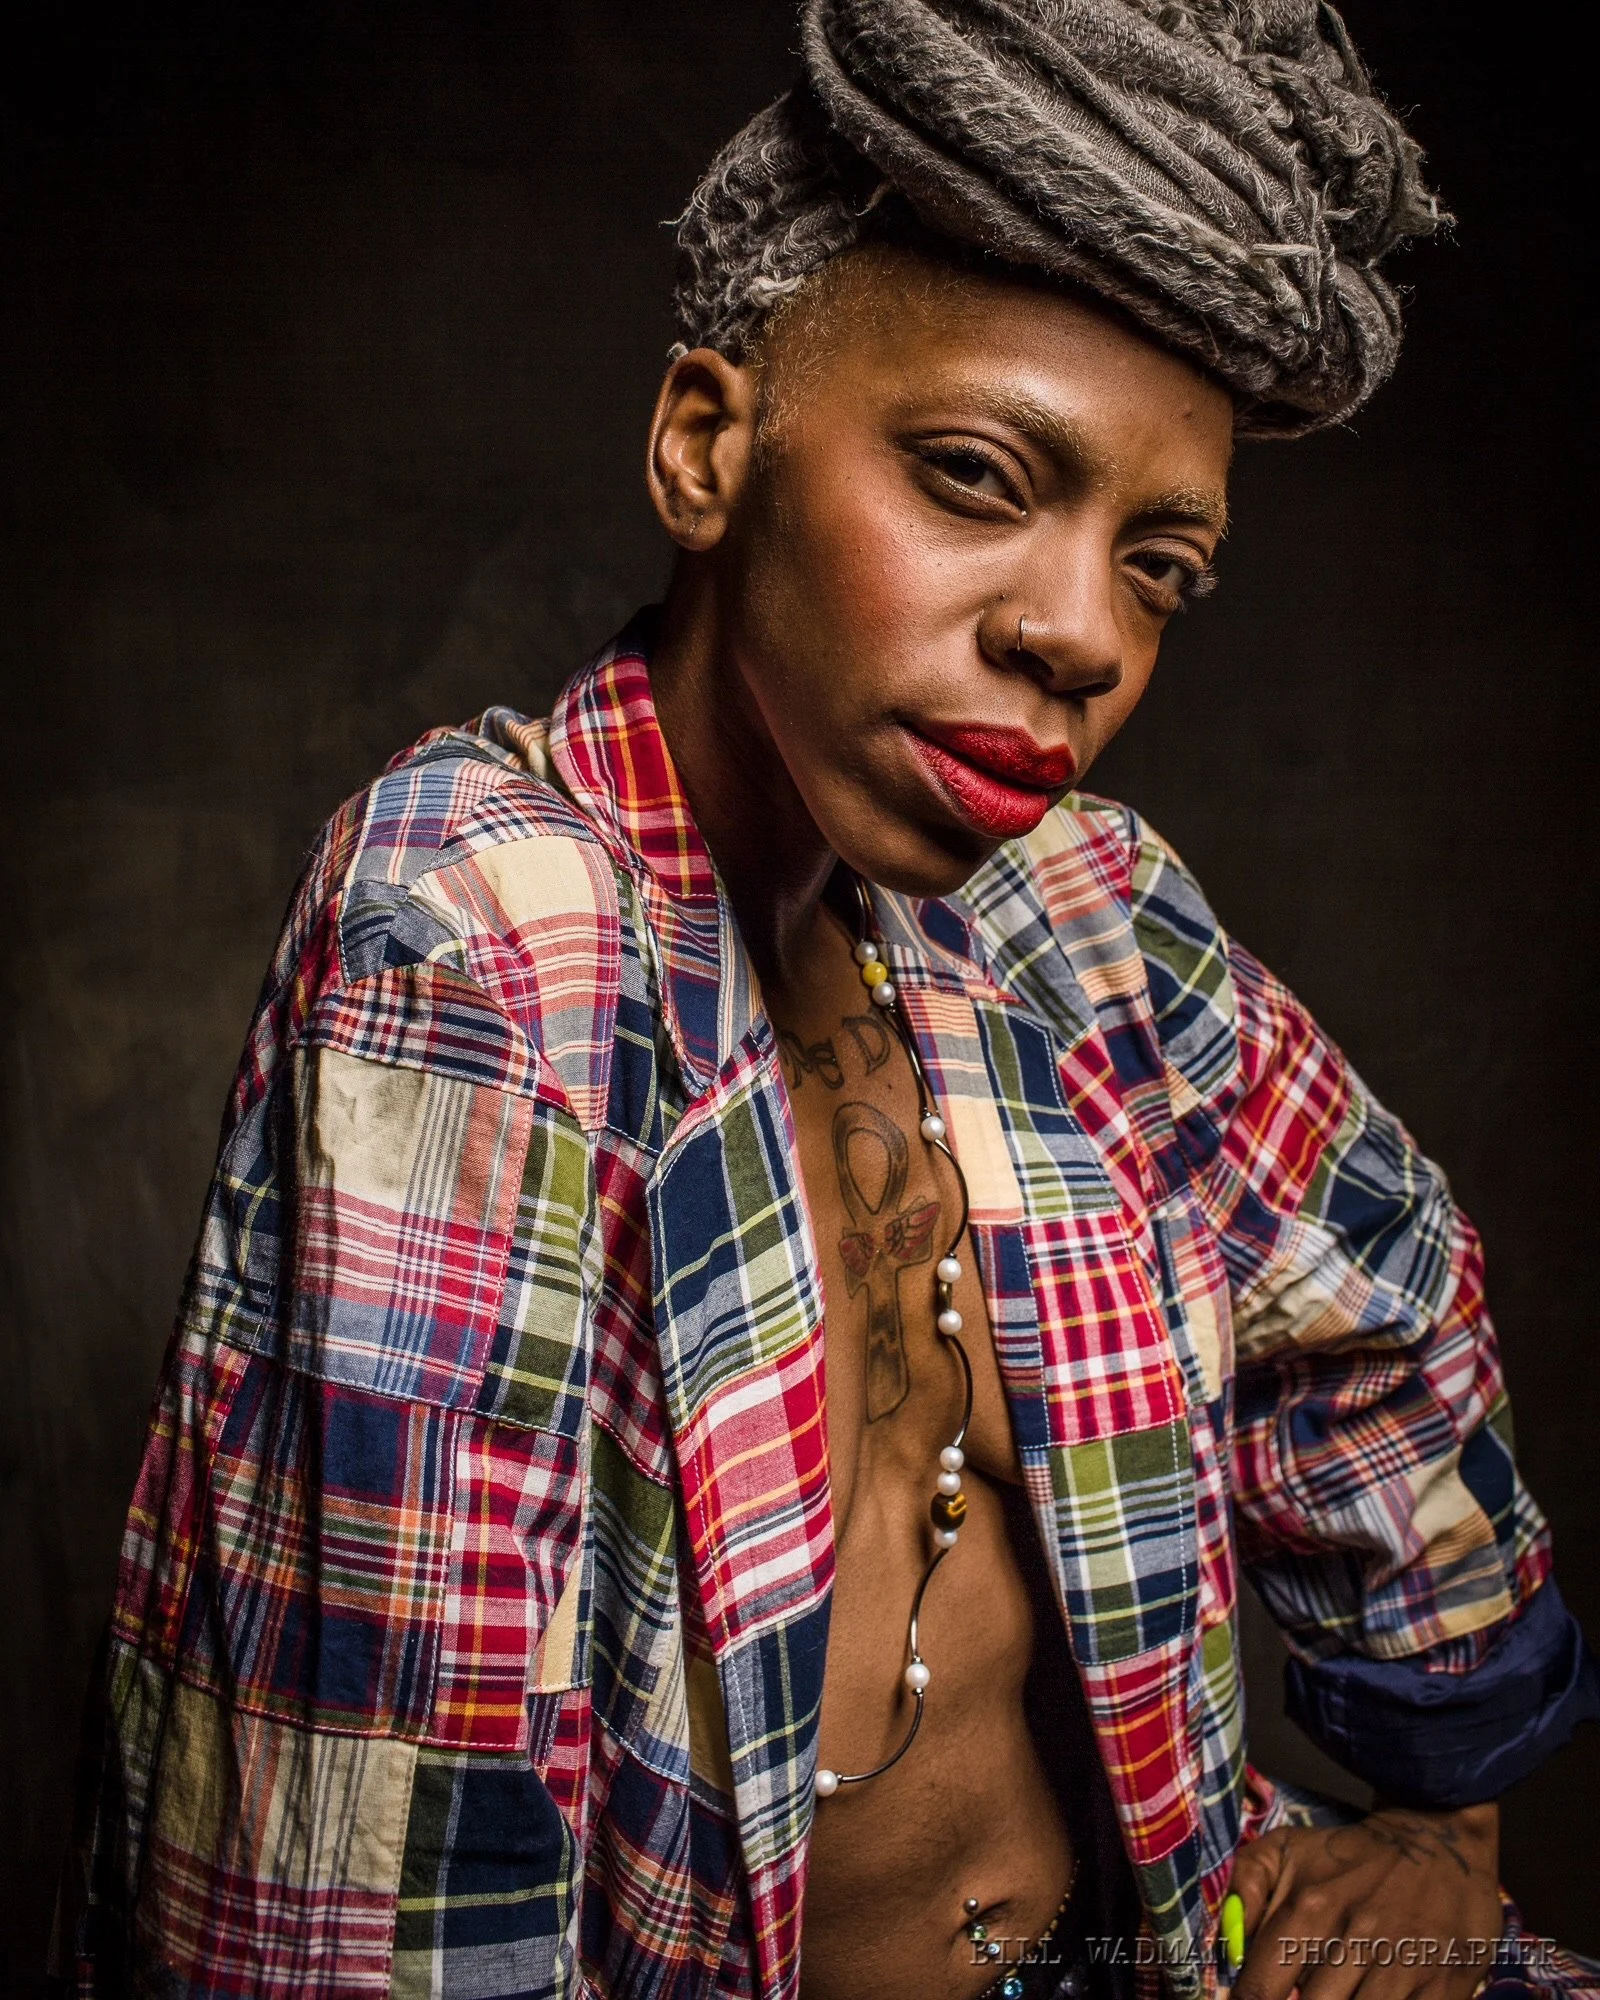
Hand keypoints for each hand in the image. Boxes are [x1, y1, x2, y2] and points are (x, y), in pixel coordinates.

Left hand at [1226, 1803, 1503, 1999]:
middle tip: (1295, 1994)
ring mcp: (1403, 1968)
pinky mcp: (1444, 1989)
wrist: (1441, 1845)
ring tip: (1333, 1992)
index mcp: (1310, 1909)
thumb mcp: (1286, 1850)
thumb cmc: (1351, 1858)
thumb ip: (1245, 1888)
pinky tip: (1367, 1996)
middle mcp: (1355, 1941)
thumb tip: (1226, 1946)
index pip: (1261, 1988)